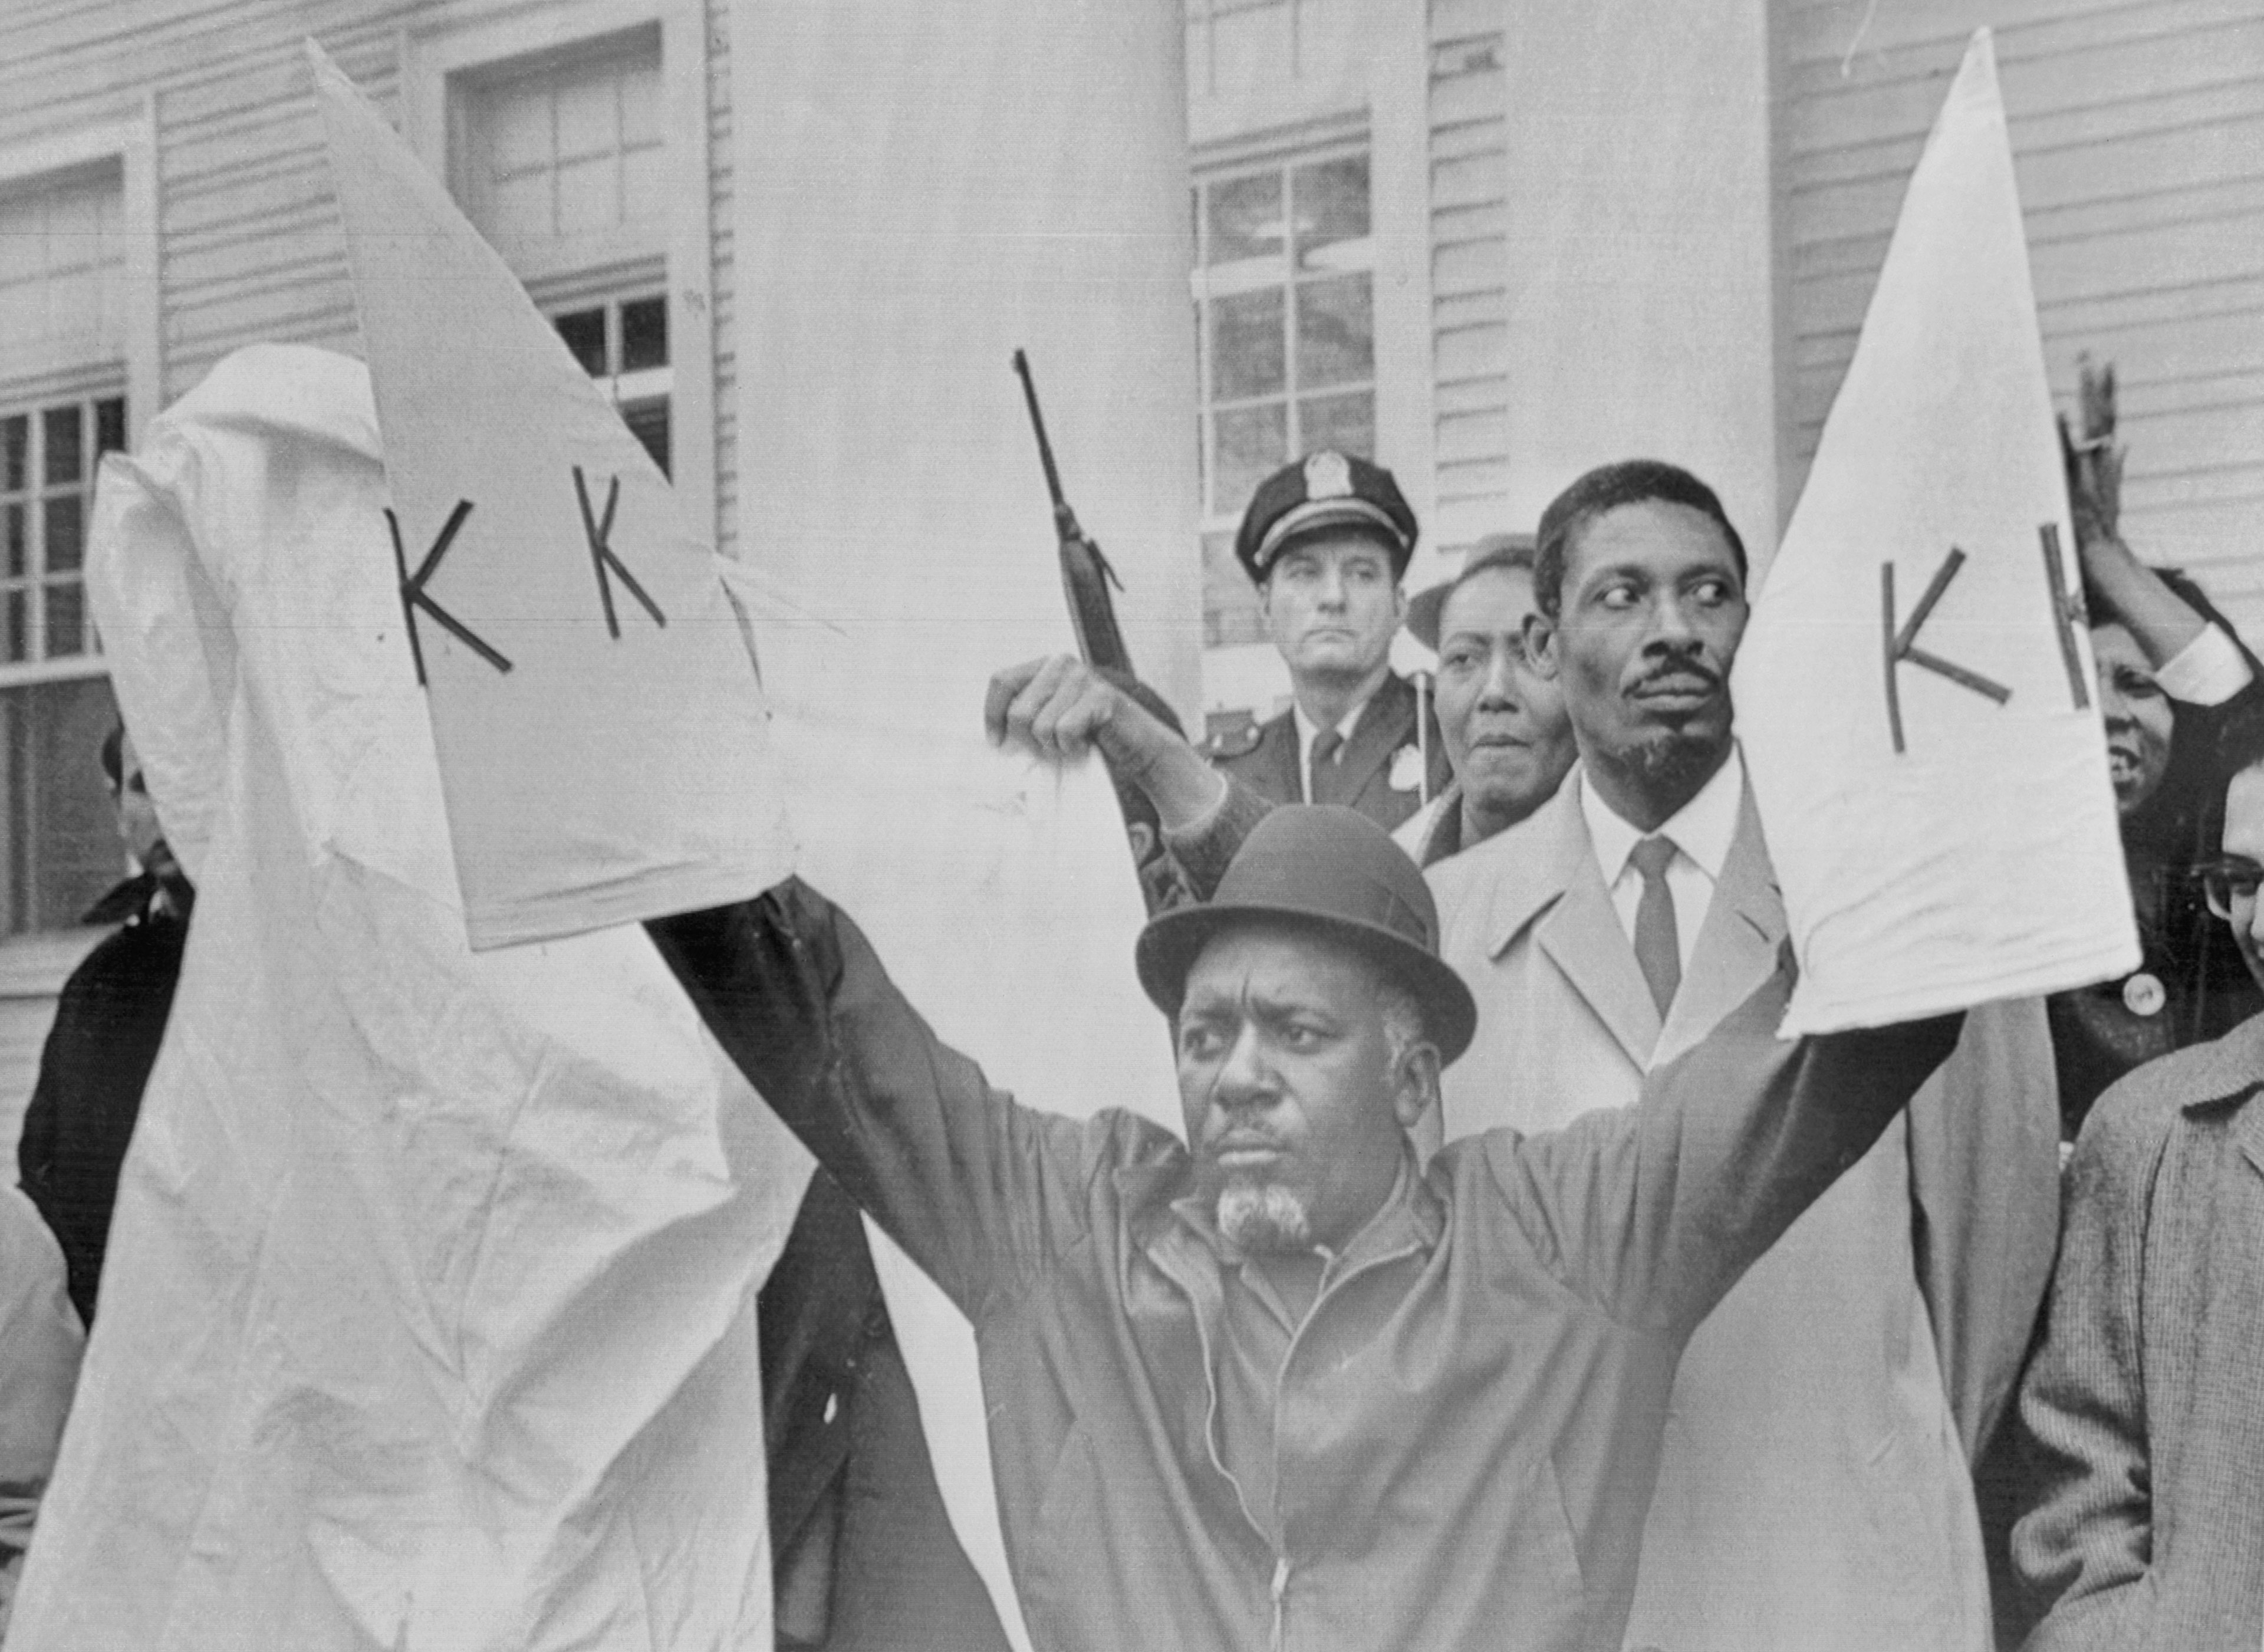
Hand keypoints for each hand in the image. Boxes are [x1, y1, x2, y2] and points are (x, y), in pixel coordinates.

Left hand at [985, 655, 1129, 763]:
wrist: (1136, 745)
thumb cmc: (1088, 734)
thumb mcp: (1049, 715)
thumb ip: (1025, 711)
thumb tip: (991, 733)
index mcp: (1044, 665)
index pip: (1001, 681)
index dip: (993, 714)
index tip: (997, 741)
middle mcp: (1061, 664)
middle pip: (1019, 711)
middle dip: (1029, 741)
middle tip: (1049, 747)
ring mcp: (1083, 677)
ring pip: (1041, 726)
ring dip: (1054, 747)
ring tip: (1070, 744)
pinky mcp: (1101, 697)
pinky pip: (1065, 732)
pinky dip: (1072, 748)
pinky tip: (1085, 744)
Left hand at [2059, 354, 2122, 551]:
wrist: (2102, 552)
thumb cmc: (2100, 524)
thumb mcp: (2109, 490)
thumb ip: (2115, 465)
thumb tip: (2124, 444)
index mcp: (2103, 456)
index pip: (2105, 415)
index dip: (2105, 388)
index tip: (2105, 359)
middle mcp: (2099, 458)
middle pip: (2100, 413)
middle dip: (2095, 383)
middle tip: (2088, 353)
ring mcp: (2089, 468)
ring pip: (2090, 425)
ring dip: (2087, 396)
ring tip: (2084, 368)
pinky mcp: (2075, 482)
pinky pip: (2067, 454)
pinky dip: (2063, 434)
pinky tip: (2058, 412)